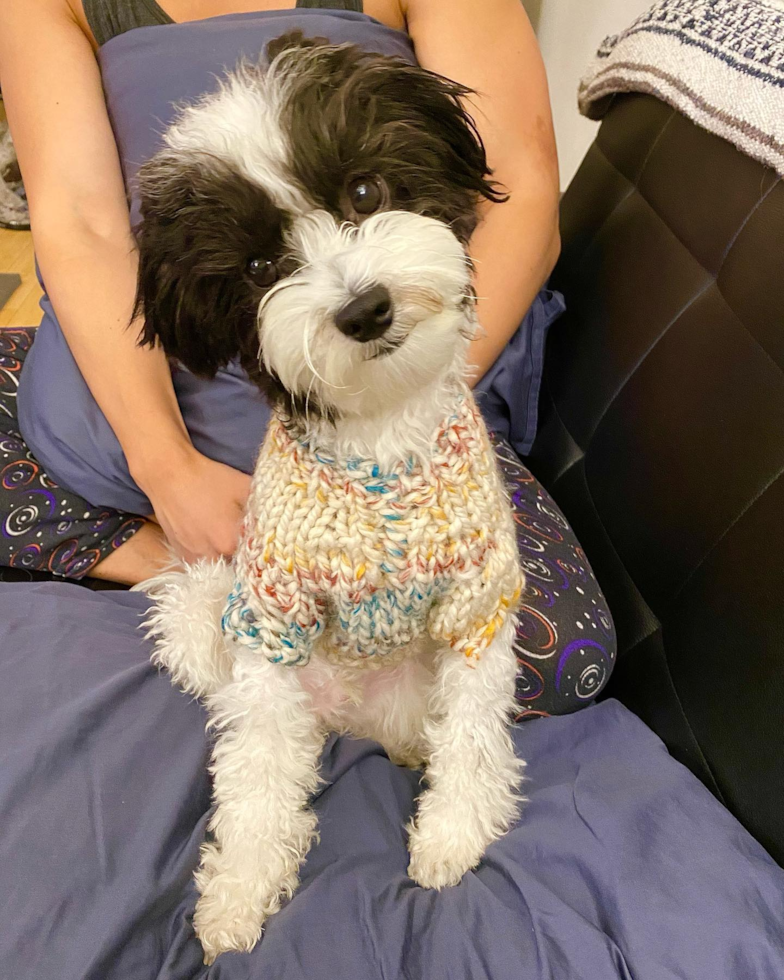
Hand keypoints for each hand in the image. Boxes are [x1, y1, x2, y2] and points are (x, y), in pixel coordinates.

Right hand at [135, 443, 251, 563]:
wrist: (169, 474)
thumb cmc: (208, 478)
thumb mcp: (244, 486)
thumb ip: (263, 507)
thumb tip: (274, 520)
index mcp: (230, 543)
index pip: (253, 558)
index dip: (259, 550)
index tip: (263, 543)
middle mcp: (211, 556)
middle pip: (234, 566)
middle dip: (242, 557)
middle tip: (246, 541)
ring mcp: (193, 557)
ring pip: (216, 567)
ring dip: (223, 559)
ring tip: (226, 542)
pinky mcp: (179, 553)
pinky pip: (199, 563)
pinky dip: (207, 556)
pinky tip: (210, 541)